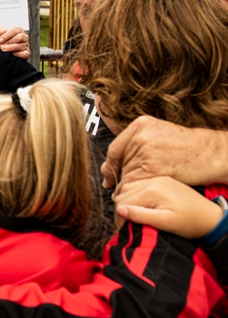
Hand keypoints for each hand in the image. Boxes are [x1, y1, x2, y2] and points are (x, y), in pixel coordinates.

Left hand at [0, 26, 29, 59]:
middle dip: (9, 42)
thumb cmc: (0, 39)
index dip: (7, 35)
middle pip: (20, 37)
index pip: (16, 30)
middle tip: (1, 45)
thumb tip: (3, 31)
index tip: (0, 40)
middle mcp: (24, 37)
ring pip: (21, 46)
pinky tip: (11, 54)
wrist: (0, 48)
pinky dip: (18, 54)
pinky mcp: (26, 53)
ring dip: (10, 48)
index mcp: (18, 30)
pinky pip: (25, 54)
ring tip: (3, 49)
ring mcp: (26, 45)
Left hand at [101, 116, 227, 188]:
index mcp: (141, 125)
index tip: (109, 177)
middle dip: (122, 176)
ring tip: (140, 188)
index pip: (114, 149)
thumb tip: (106, 168)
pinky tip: (143, 192)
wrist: (210, 153)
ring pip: (126, 173)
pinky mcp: (153, 167)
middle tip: (127, 185)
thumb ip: (133, 146)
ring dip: (129, 185)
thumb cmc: (187, 147)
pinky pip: (135, 182)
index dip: (110, 166)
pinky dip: (136, 190)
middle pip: (120, 163)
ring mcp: (146, 151)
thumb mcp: (158, 135)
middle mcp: (141, 136)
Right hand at [113, 176, 221, 238]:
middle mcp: (152, 181)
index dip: (119, 217)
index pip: (122, 202)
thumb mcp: (165, 223)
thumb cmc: (190, 223)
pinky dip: (133, 194)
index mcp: (151, 190)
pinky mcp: (161, 180)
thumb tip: (120, 210)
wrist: (211, 217)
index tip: (123, 229)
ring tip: (131, 215)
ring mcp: (157, 179)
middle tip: (126, 223)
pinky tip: (139, 205)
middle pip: (122, 193)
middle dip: (121, 208)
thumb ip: (141, 215)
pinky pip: (138, 184)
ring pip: (128, 187)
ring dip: (126, 200)